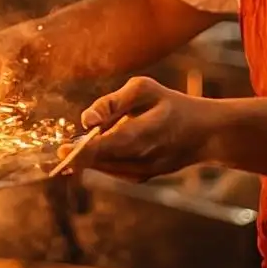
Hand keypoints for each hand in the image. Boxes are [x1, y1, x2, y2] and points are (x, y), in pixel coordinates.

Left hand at [70, 76, 222, 180]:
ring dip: (92, 156)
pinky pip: (113, 170)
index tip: (61, 152)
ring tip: (88, 143)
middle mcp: (143, 159)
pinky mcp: (142, 177)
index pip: (104, 148)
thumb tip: (86, 120)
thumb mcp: (145, 89)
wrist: (206, 134)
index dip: (80, 153)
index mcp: (143, 133)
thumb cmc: (173, 105)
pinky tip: (108, 147)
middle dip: (79, 155)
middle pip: (100, 161)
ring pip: (104, 167)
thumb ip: (112, 101)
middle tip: (62, 150)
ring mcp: (143, 172)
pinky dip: (104, 160)